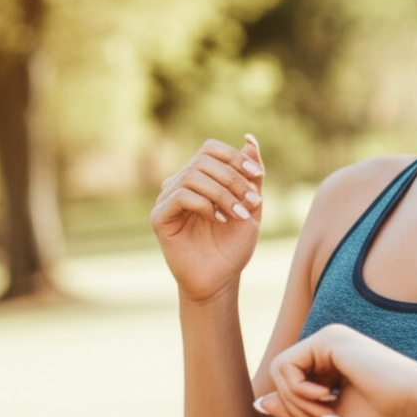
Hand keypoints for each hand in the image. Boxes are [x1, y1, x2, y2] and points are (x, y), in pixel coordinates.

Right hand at [150, 135, 264, 302]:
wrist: (221, 278)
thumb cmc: (234, 242)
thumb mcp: (251, 203)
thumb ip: (252, 173)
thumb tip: (250, 137)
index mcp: (201, 177)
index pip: (211, 148)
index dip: (234, 156)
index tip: (257, 175)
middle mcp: (180, 182)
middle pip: (203, 160)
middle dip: (233, 178)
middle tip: (253, 202)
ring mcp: (168, 199)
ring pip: (192, 176)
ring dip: (222, 193)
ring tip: (239, 214)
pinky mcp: (159, 217)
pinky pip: (180, 196)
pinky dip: (204, 204)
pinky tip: (219, 219)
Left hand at [255, 324, 416, 416]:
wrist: (410, 404)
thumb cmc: (378, 416)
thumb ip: (293, 410)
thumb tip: (258, 401)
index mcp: (331, 362)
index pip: (290, 385)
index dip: (296, 413)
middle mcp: (327, 345)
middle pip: (282, 377)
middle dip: (294, 409)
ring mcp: (327, 338)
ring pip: (280, 371)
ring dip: (296, 403)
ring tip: (327, 414)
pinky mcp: (326, 339)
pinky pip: (286, 366)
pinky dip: (298, 391)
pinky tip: (326, 398)